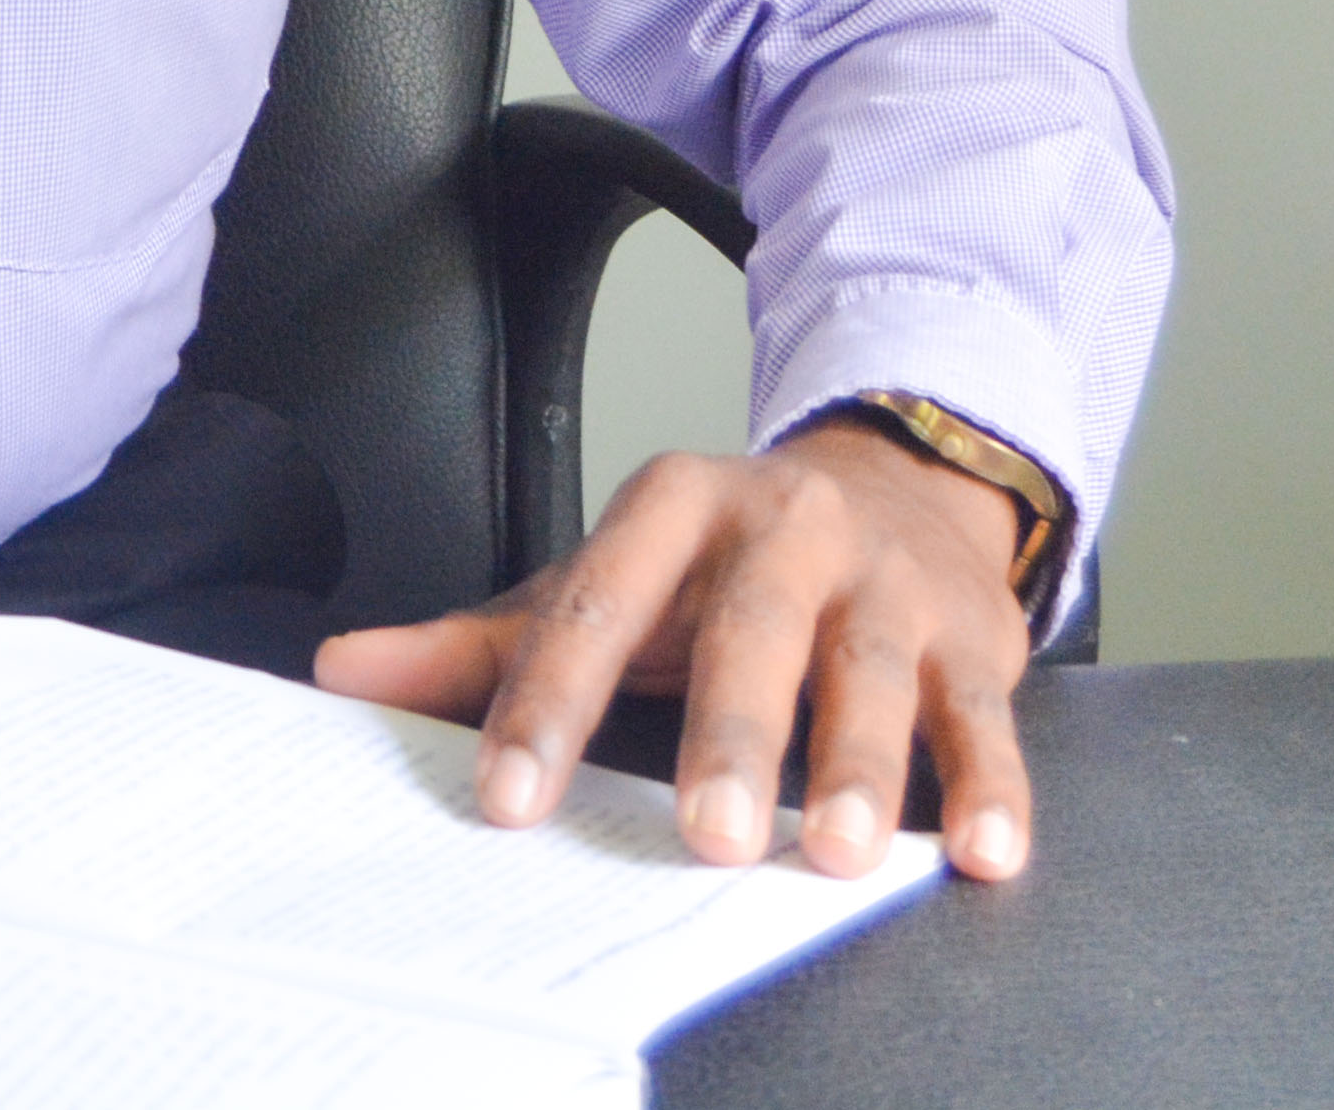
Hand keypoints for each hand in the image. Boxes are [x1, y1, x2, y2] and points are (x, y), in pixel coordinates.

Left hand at [312, 423, 1035, 883]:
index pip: (600, 603)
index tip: (512, 796)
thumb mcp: (609, 578)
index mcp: (675, 505)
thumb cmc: (725, 562)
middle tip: (706, 835)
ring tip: (839, 852)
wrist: (897, 481)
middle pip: (750, 629)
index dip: (551, 702)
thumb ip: (487, 638)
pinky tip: (980, 852)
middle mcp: (784, 528)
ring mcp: (884, 581)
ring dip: (859, 765)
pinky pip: (982, 716)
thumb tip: (344, 673)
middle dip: (729, 734)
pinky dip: (990, 786)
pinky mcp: (973, 639)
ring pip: (869, 670)